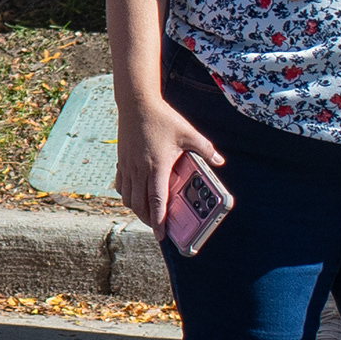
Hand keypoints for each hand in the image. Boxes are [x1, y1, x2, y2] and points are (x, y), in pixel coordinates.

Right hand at [114, 89, 226, 242]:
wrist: (136, 104)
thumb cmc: (162, 118)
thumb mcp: (189, 133)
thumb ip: (205, 149)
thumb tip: (219, 161)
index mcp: (157, 166)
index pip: (157, 200)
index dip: (159, 220)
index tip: (162, 235)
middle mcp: (139, 169)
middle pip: (140, 205)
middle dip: (149, 221)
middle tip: (159, 228)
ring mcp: (127, 166)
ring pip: (128, 198)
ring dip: (137, 210)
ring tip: (148, 215)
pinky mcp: (121, 161)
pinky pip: (121, 186)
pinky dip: (128, 196)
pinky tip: (135, 196)